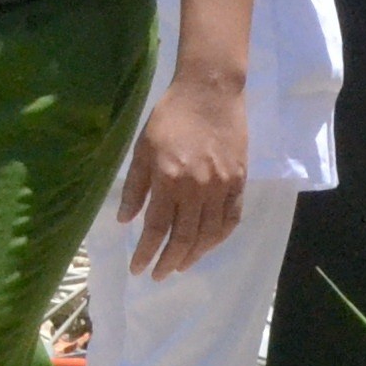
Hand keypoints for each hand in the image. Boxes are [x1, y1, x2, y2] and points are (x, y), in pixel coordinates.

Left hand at [115, 73, 249, 277]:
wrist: (211, 91)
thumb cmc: (170, 117)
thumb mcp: (142, 149)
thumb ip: (136, 187)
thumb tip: (126, 220)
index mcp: (169, 178)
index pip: (157, 227)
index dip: (146, 252)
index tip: (138, 268)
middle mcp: (197, 187)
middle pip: (184, 236)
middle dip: (169, 260)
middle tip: (158, 275)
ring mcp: (222, 184)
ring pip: (210, 232)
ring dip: (195, 254)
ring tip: (181, 265)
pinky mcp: (239, 179)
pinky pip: (231, 216)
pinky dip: (220, 236)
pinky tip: (209, 244)